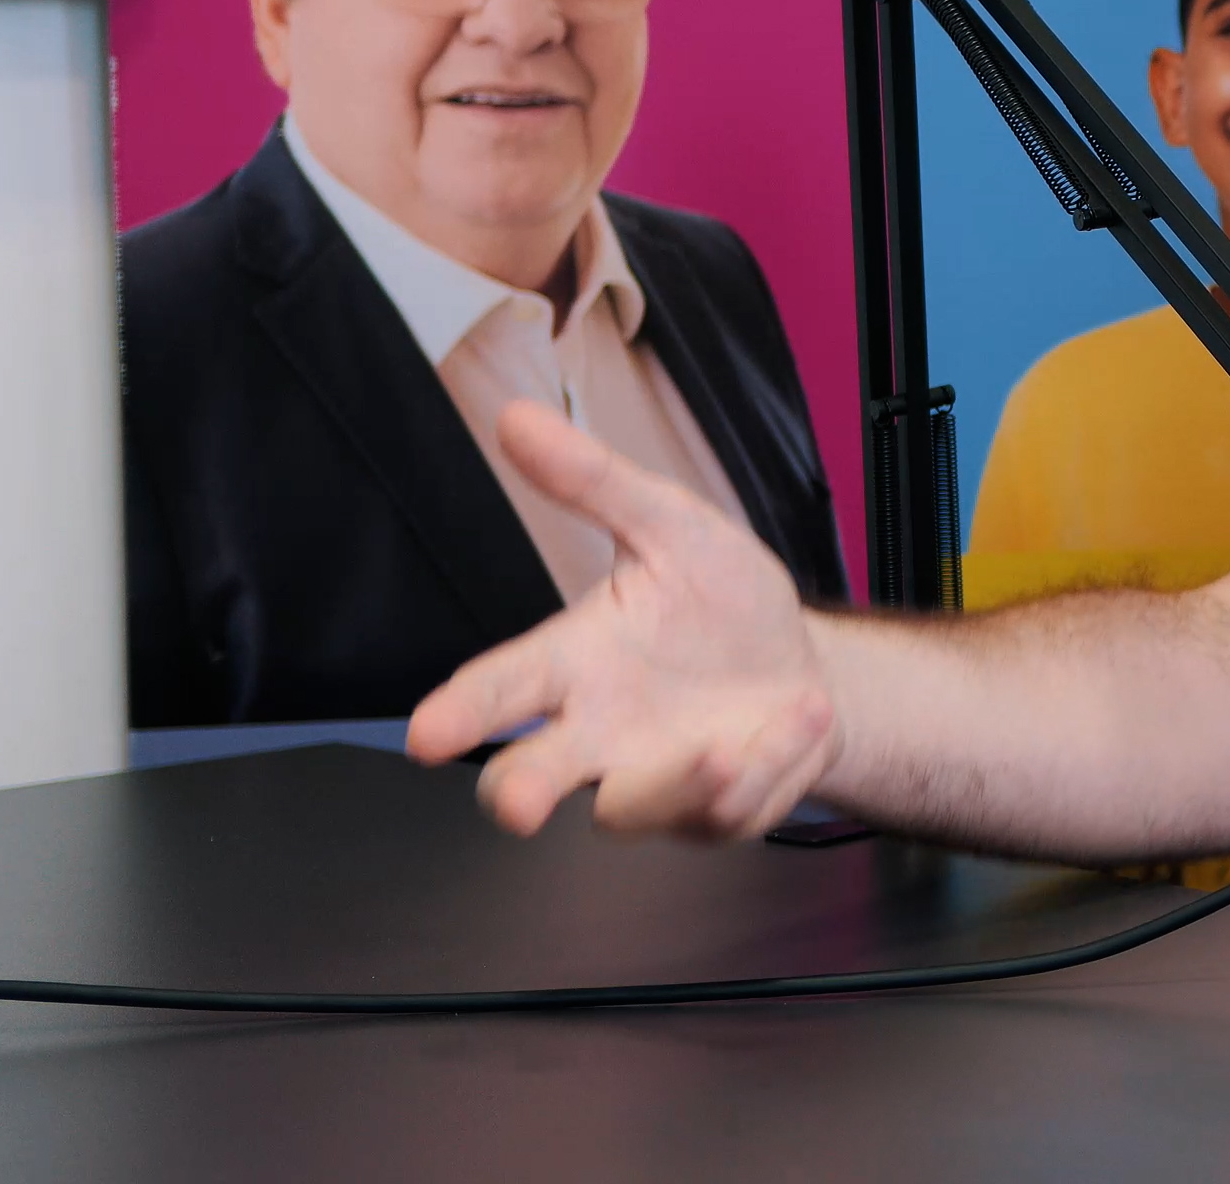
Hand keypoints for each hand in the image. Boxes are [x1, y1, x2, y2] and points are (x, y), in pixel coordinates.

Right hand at [406, 402, 839, 840]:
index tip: (425, 733)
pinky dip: (769, 764)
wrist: (804, 664)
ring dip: (675, 784)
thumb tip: (519, 418)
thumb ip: (597, 481)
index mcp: (574, 663)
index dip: (458, 712)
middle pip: (527, 777)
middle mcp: (597, 734)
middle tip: (520, 805)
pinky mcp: (711, 812)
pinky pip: (726, 807)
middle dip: (521, 792)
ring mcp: (652, 779)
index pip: (498, 688)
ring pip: (630, 809)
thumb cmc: (719, 604)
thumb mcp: (673, 526)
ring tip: (724, 746)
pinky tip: (800, 718)